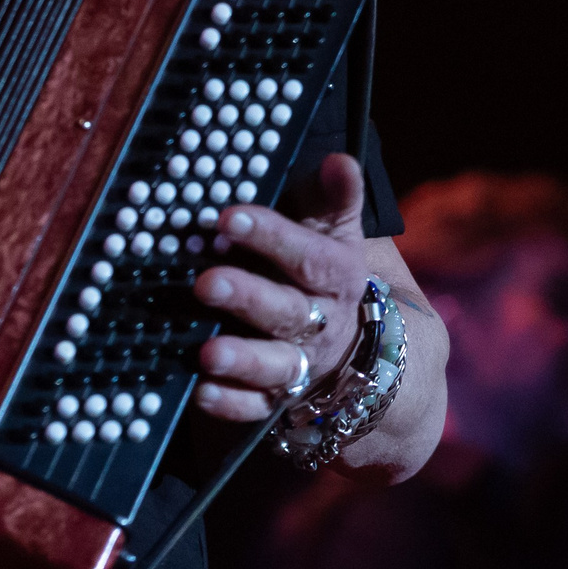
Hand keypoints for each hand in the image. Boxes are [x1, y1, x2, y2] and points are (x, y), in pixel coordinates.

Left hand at [190, 152, 368, 419]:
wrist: (366, 352)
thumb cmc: (326, 271)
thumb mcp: (336, 232)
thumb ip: (333, 198)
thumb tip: (340, 160)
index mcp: (337, 276)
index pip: (307, 255)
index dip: (270, 235)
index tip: (227, 217)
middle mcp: (322, 322)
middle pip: (287, 311)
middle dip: (247, 297)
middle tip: (205, 282)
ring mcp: (303, 365)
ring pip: (276, 365)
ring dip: (242, 359)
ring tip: (207, 352)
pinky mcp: (280, 401)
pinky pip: (257, 408)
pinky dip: (231, 402)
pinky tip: (201, 391)